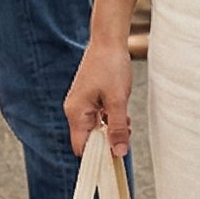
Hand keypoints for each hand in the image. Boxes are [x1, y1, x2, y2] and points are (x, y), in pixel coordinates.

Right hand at [65, 39, 133, 158]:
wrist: (108, 41)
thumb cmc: (111, 66)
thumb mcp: (118, 100)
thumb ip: (117, 128)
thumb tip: (118, 153)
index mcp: (76, 112)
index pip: (81, 147)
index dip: (97, 156)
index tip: (115, 157)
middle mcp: (74, 110)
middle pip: (88, 139)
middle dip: (107, 141)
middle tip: (125, 132)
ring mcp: (80, 104)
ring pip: (94, 129)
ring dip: (110, 129)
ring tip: (124, 119)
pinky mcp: (88, 99)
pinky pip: (97, 118)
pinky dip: (109, 119)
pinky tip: (120, 111)